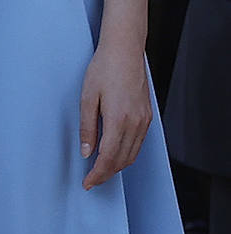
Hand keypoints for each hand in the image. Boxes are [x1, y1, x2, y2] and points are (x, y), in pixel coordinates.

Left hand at [79, 41, 151, 188]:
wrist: (125, 50)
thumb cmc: (104, 68)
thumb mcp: (88, 96)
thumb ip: (87, 126)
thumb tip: (86, 152)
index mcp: (118, 120)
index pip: (108, 159)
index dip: (97, 175)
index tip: (87, 183)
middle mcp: (135, 124)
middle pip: (121, 161)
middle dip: (106, 174)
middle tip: (91, 179)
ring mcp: (144, 121)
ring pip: (132, 155)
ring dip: (117, 166)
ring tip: (101, 168)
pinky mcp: (147, 116)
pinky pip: (138, 144)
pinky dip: (127, 154)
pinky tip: (115, 152)